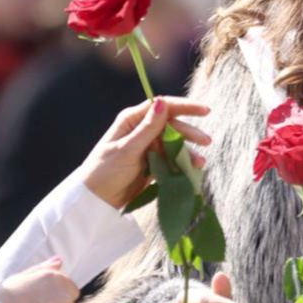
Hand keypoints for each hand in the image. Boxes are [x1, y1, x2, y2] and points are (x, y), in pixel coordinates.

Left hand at [81, 97, 212, 208]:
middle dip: (189, 133)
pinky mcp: (151, 164)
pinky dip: (181, 164)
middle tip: (206, 142)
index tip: (205, 110)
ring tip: (200, 164)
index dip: (185, 107)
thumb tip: (162, 102)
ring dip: (187, 152)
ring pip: (173, 144)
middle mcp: (141, 131)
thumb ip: (147, 129)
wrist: (96, 200)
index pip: (162, 107)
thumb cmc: (104, 171)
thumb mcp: (126, 150)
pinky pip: (170, 160)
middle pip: (171, 126)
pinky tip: (192, 171)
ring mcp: (147, 147)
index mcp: (132, 120)